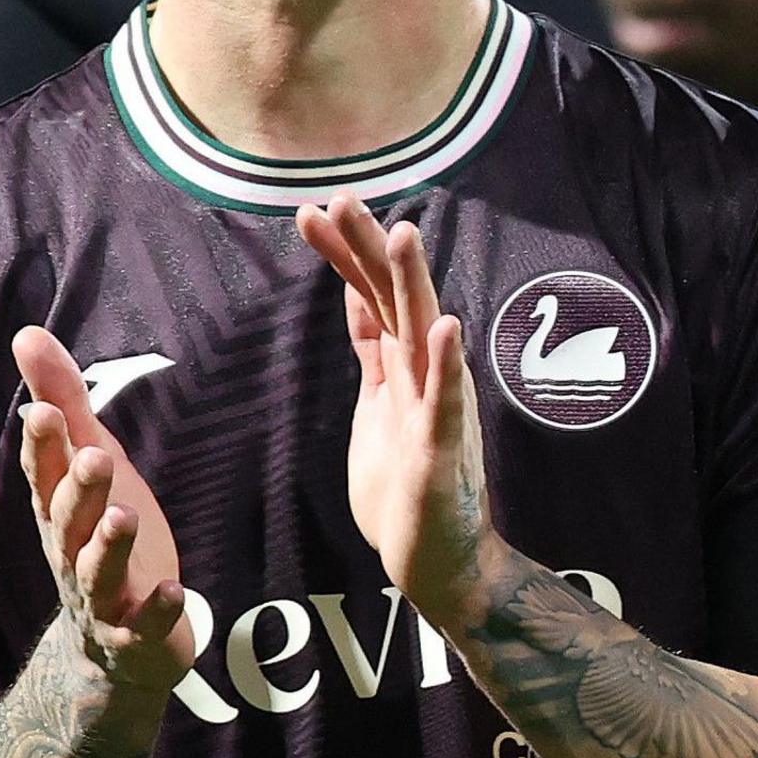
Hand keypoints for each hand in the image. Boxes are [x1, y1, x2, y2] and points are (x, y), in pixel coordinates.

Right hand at [13, 327, 195, 690]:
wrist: (111, 646)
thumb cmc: (98, 535)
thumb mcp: (87, 463)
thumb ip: (63, 401)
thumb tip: (26, 334)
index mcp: (58, 509)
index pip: (43, 474)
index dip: (42, 448)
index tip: (45, 413)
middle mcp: (70, 551)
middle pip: (68, 521)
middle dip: (79, 490)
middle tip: (94, 457)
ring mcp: (101, 597)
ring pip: (98, 572)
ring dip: (109, 547)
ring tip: (124, 518)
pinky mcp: (135, 634)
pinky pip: (142, 625)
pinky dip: (156, 612)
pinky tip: (175, 592)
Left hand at [295, 195, 490, 614]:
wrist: (438, 561)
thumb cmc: (405, 485)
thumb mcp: (377, 403)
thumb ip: (372, 350)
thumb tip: (355, 296)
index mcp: (400, 366)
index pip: (368, 295)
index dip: (342, 254)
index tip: (309, 212)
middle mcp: (423, 377)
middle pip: (394, 298)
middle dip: (368, 248)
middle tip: (342, 196)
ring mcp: (436, 411)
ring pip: (423, 335)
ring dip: (412, 284)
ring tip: (402, 233)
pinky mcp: (442, 453)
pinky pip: (447, 404)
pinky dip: (446, 365)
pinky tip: (444, 327)